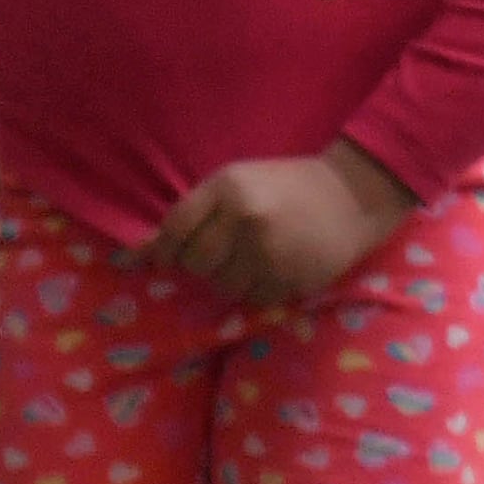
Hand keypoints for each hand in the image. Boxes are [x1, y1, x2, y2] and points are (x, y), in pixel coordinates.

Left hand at [151, 144, 414, 305]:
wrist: (351, 196)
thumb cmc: (284, 186)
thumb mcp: (236, 184)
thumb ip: (192, 214)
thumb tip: (132, 256)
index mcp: (228, 186)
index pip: (174, 229)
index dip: (163, 250)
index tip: (165, 259)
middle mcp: (245, 218)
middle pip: (195, 263)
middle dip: (202, 264)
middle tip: (222, 253)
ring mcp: (268, 251)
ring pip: (222, 287)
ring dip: (230, 279)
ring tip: (252, 259)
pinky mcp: (289, 278)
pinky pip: (252, 300)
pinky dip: (256, 291)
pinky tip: (273, 269)